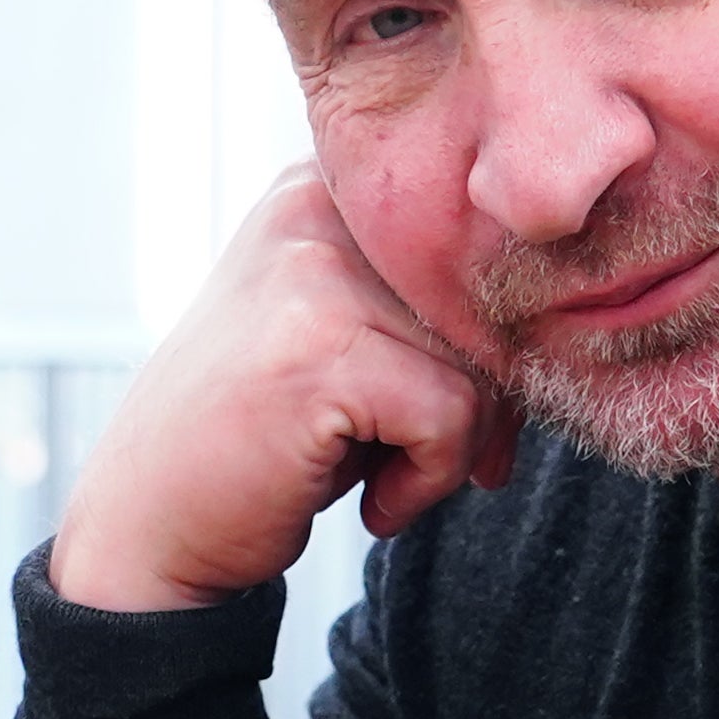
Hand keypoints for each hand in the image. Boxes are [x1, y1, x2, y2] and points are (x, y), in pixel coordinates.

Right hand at [49, 164, 514, 611]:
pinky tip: (368, 505)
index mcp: (323, 187)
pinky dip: (426, 482)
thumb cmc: (265, 444)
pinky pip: (449, 417)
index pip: (477, 241)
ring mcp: (310, 274)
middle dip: (488, 400)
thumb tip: (569, 317)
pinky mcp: (318, 351)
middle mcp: (313, 209)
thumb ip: (429, 306)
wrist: (149, 531)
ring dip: (453, 448)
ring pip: (479, 360)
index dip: (493, 337)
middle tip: (439, 466)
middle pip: (488, 298)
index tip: (467, 416)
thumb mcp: (345, 340)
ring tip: (381, 482)